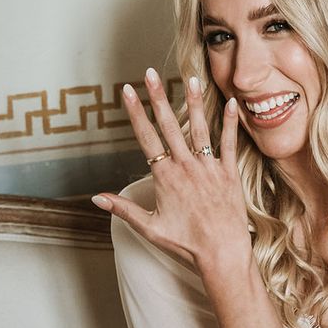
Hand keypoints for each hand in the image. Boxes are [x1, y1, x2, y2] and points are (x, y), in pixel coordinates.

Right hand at [92, 68, 251, 275]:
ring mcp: (209, 168)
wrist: (221, 253)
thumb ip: (123, 209)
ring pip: (199, 128)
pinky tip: (232, 103)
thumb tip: (96, 198)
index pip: (146, 137)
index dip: (135, 112)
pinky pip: (229, 143)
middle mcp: (186, 167)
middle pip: (168, 125)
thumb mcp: (149, 228)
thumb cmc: (185, 244)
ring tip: (190, 78)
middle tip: (149, 73)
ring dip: (193, 102)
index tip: (126, 91)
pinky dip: (231, 123)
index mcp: (164, 177)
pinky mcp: (229, 173)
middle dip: (157, 97)